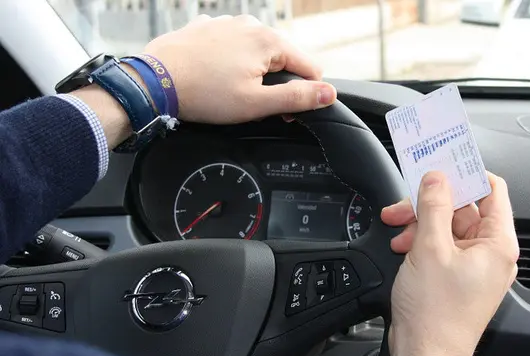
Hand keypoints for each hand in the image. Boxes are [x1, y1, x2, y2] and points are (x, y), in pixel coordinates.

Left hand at [143, 14, 335, 122]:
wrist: (153, 83)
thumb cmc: (203, 94)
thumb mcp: (256, 104)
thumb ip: (297, 98)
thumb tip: (329, 93)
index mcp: (269, 41)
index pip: (310, 68)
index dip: (303, 95)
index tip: (282, 111)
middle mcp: (250, 25)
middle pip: (283, 58)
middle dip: (275, 82)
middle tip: (252, 104)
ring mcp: (227, 23)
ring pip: (256, 51)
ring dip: (252, 71)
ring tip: (229, 91)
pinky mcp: (207, 28)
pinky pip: (231, 46)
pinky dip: (230, 61)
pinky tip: (214, 77)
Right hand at [380, 171, 518, 355]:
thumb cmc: (435, 316)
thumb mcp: (430, 248)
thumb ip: (434, 206)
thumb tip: (437, 177)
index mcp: (498, 244)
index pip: (492, 190)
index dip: (467, 173)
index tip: (443, 163)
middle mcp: (491, 255)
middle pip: (465, 208)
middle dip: (432, 203)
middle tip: (406, 202)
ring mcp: (475, 268)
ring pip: (449, 227)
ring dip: (422, 223)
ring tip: (398, 229)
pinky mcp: (458, 279)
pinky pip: (443, 248)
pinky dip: (423, 242)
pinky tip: (403, 246)